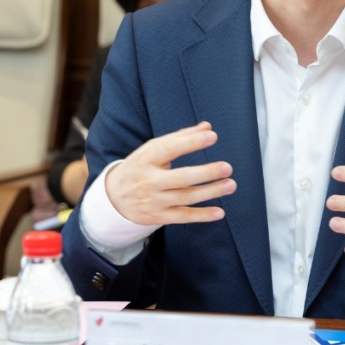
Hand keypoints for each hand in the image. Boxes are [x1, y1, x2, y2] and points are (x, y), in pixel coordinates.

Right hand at [104, 121, 234, 225]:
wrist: (114, 197)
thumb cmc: (140, 167)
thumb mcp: (152, 150)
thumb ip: (181, 138)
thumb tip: (207, 127)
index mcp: (147, 159)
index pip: (170, 148)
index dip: (191, 142)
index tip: (212, 136)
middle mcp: (149, 181)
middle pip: (181, 178)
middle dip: (206, 173)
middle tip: (227, 167)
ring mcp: (154, 200)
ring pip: (185, 197)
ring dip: (210, 192)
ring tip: (230, 185)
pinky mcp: (159, 216)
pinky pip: (183, 217)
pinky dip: (202, 215)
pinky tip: (219, 212)